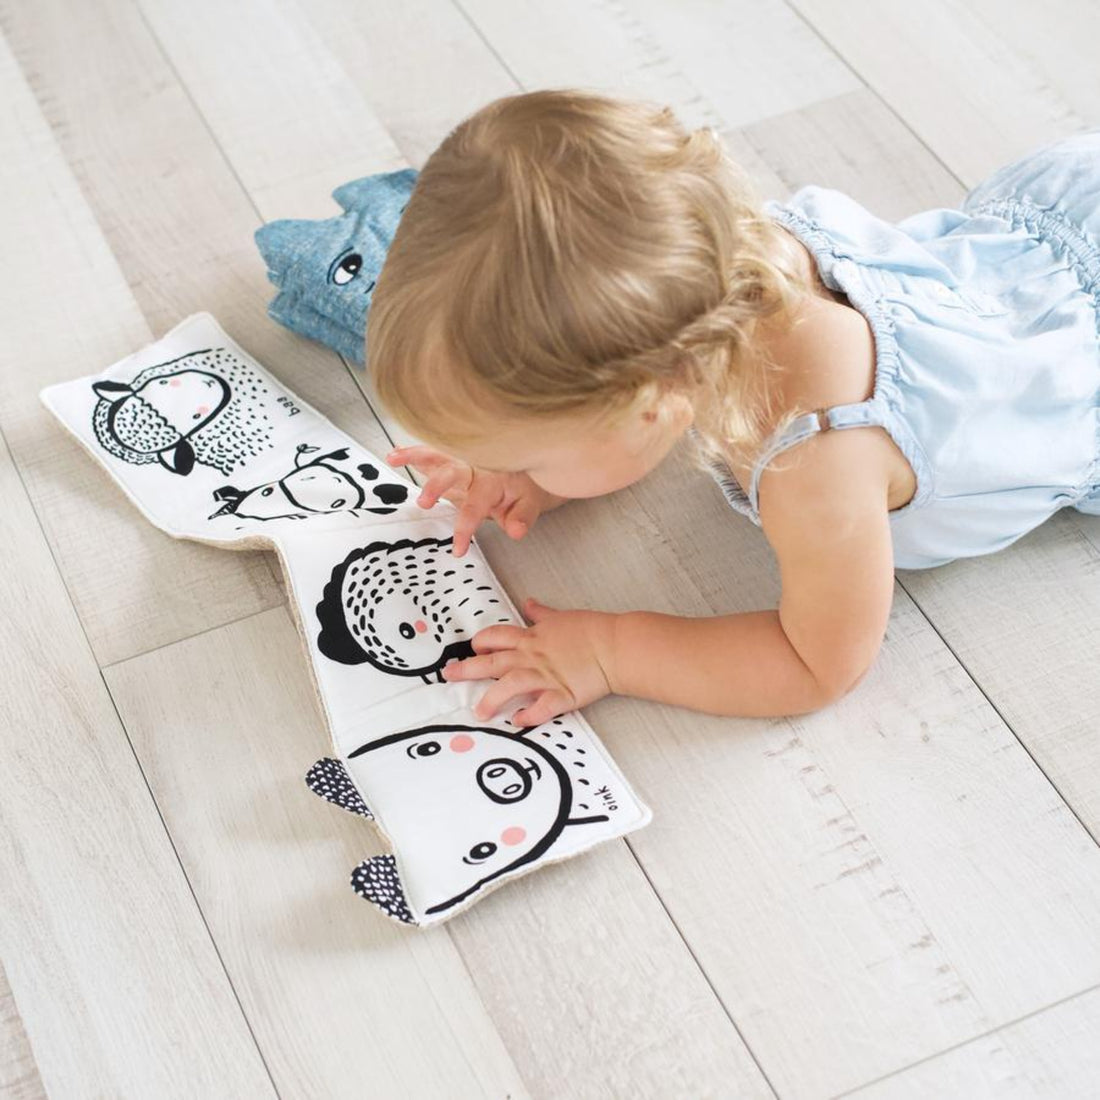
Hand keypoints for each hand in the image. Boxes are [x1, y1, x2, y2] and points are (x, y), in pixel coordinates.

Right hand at [385, 444, 563, 556]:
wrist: (527, 468)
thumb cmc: (521, 490)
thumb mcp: (529, 506)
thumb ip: (522, 518)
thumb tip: (515, 530)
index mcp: (493, 481)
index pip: (476, 506)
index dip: (465, 528)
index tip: (457, 549)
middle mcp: (474, 466)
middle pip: (452, 470)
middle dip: (436, 485)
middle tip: (424, 503)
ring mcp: (460, 460)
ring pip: (437, 454)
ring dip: (414, 455)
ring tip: (393, 458)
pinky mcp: (450, 459)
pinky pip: (431, 453)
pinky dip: (412, 452)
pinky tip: (395, 452)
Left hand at [442, 597, 617, 725]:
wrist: (614, 645)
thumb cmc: (590, 629)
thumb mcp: (561, 616)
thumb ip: (541, 613)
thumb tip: (529, 603)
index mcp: (532, 637)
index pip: (497, 637)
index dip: (481, 642)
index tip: (473, 649)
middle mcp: (532, 657)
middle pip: (492, 662)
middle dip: (467, 669)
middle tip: (449, 675)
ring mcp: (545, 676)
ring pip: (509, 686)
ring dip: (491, 699)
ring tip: (478, 712)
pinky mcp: (561, 695)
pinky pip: (540, 708)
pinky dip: (528, 716)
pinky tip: (517, 721)